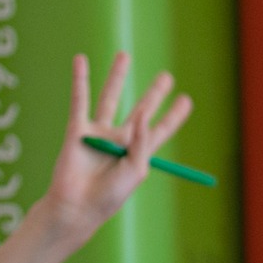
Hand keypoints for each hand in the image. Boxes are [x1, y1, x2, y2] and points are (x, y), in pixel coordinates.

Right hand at [37, 52, 193, 242]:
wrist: (77, 206)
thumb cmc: (110, 195)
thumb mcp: (136, 170)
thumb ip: (142, 142)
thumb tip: (142, 115)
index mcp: (139, 153)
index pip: (162, 129)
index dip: (174, 116)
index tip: (187, 100)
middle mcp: (121, 140)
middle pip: (141, 109)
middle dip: (154, 94)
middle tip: (166, 76)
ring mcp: (99, 133)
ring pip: (110, 97)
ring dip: (117, 76)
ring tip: (124, 55)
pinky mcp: (76, 129)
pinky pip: (80, 99)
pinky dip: (80, 79)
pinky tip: (80, 60)